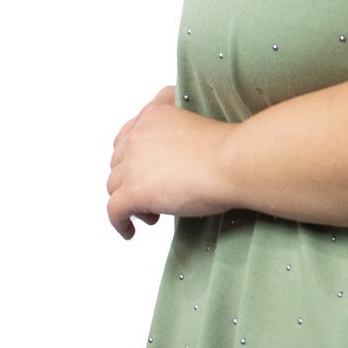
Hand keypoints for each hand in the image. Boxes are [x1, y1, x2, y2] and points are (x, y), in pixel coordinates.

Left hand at [107, 85, 231, 239]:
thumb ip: (177, 130)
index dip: (132, 156)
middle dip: (132, 179)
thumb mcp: (198, 122)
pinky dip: (120, 223)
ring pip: (114, 187)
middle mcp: (137, 136)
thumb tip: (174, 155)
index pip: (127, 135)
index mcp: (153, 116)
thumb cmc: (228, 149)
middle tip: (155, 193)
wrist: (233, 163)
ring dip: (130, 201)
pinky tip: (130, 232)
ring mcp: (133, 165)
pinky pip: (114, 211)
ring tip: (153, 213)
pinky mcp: (134, 192)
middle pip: (118, 163)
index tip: (142, 169)